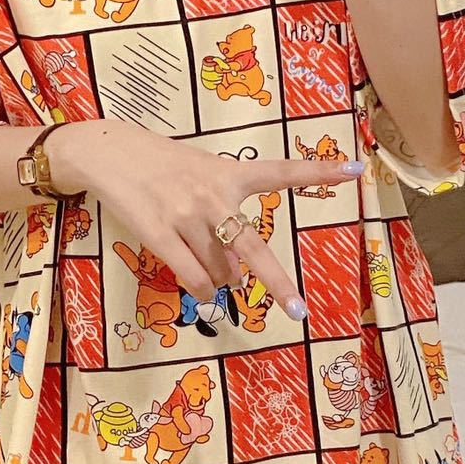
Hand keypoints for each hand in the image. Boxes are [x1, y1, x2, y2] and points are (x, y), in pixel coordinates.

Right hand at [48, 118, 363, 320]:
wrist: (109, 152)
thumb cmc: (160, 163)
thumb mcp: (201, 171)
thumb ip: (224, 215)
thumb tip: (235, 273)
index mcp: (228, 173)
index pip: (280, 172)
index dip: (319, 172)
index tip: (356, 170)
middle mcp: (212, 195)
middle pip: (252, 249)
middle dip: (277, 283)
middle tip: (298, 311)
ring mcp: (185, 217)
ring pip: (219, 269)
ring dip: (223, 280)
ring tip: (214, 269)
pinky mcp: (158, 235)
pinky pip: (192, 277)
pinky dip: (203, 289)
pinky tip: (203, 289)